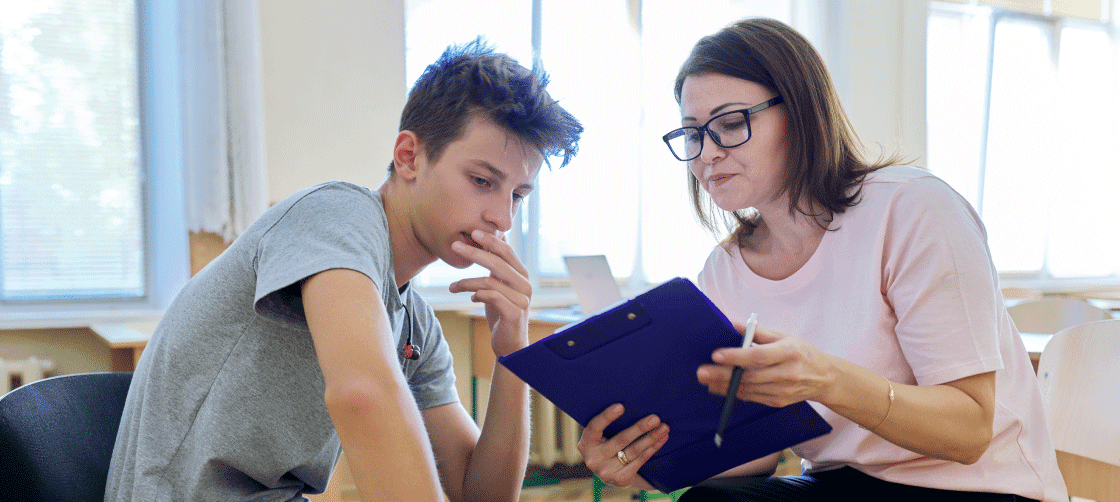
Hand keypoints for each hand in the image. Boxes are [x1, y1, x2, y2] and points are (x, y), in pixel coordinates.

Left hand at [448, 229, 531, 356]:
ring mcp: (522, 299)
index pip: (506, 251)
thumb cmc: (502, 313)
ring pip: (489, 281)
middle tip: (455, 245)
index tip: (472, 232)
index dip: (490, 240)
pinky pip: (491, 296)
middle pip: (498, 262)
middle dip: (474, 252)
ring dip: (466, 282)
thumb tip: (493, 240)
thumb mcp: (499, 286)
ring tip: (453, 286)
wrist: (509, 344)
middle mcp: (524, 284)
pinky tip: (471, 298)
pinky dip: (477, 294)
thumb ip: (497, 267)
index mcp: (521, 275)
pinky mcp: (514, 313)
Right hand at [577, 404, 668, 488]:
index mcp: (586, 444)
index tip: (621, 406)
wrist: (609, 472)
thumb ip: (608, 425)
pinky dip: (652, 449)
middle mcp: (593, 459)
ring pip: (633, 451)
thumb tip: (632, 403)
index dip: (607, 417)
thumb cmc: (606, 444)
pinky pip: (640, 460)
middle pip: (620, 440)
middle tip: (655, 418)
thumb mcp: (600, 437)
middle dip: (640, 428)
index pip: (594, 427)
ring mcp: (606, 471)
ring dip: (651, 438)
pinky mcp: (620, 479)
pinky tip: (661, 439)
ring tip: (663, 428)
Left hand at [696, 326, 838, 407]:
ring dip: (724, 386)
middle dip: (723, 374)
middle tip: (702, 372)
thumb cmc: (803, 353)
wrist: (825, 378)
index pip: (759, 356)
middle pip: (750, 375)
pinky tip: (719, 388)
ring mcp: (783, 390)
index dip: (736, 356)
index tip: (716, 354)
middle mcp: (786, 374)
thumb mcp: (785, 336)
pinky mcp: (778, 402)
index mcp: (789, 353)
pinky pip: (752, 397)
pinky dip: (734, 393)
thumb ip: (758, 332)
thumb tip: (732, 324)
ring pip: (749, 389)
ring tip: (706, 379)